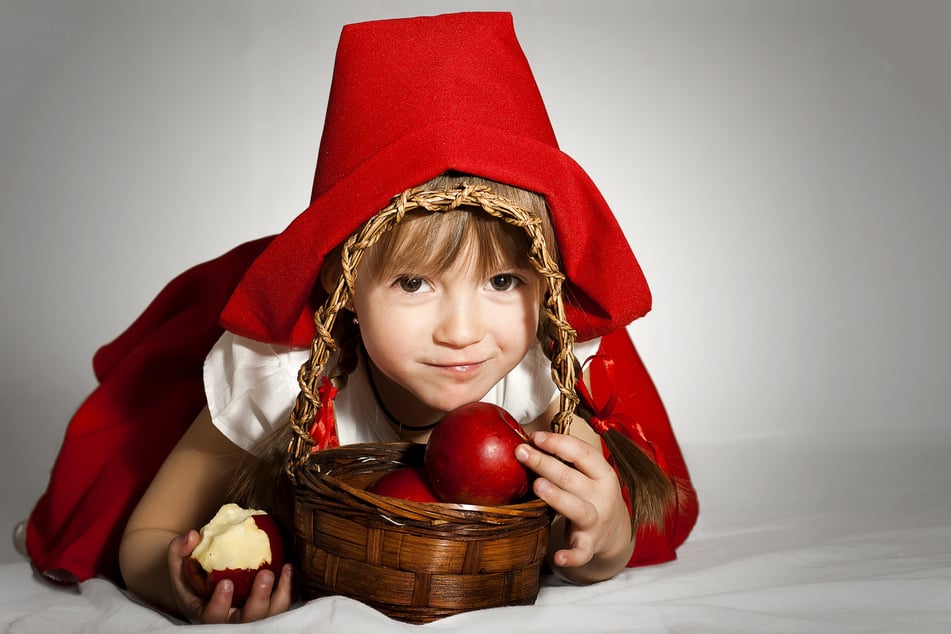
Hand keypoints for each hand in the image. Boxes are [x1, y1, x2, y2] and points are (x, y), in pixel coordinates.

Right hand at [168, 530, 293, 623]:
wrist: (208, 593)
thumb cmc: (195, 582)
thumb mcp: (181, 570)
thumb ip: (179, 552)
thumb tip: (192, 535)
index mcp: (207, 614)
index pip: (213, 616)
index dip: (220, 603)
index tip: (226, 583)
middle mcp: (232, 622)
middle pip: (248, 620)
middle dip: (259, 598)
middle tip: (265, 574)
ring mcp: (252, 618)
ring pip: (270, 615)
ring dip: (280, 593)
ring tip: (284, 569)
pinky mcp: (267, 610)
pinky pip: (282, 605)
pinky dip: (289, 588)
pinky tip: (290, 569)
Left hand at [515, 431, 633, 580]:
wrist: (615, 531)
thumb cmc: (592, 493)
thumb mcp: (589, 474)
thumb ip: (567, 459)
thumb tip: (531, 440)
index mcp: (604, 473)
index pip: (582, 452)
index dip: (558, 442)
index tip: (535, 437)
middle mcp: (603, 496)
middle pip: (572, 478)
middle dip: (545, 463)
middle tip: (522, 453)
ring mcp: (597, 521)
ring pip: (578, 509)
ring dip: (557, 497)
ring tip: (537, 486)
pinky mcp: (589, 544)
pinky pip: (581, 552)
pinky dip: (571, 556)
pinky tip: (557, 557)